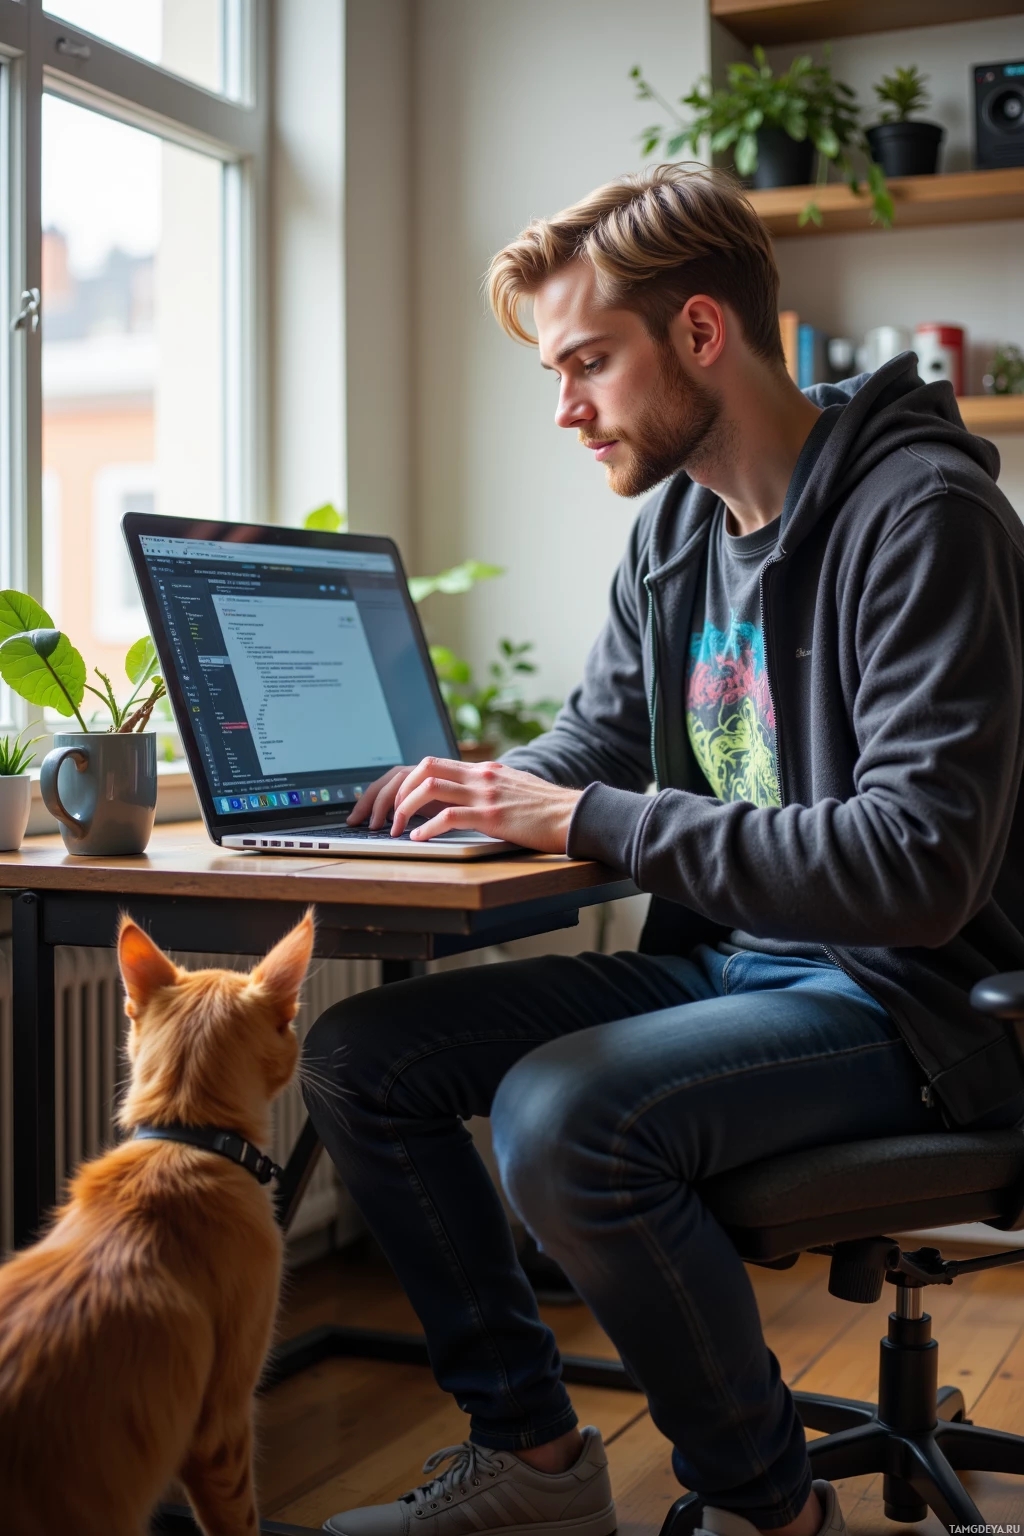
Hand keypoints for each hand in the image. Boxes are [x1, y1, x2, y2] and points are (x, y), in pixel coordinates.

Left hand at [375, 757, 581, 852]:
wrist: (576, 814)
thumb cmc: (547, 809)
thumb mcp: (512, 788)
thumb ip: (488, 788)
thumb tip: (464, 798)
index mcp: (483, 770)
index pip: (431, 764)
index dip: (404, 781)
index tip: (392, 802)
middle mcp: (480, 776)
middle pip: (422, 770)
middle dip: (396, 792)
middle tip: (386, 816)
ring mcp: (486, 794)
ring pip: (429, 788)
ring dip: (405, 809)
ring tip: (397, 829)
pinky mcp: (493, 816)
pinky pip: (450, 816)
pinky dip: (428, 827)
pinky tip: (419, 838)